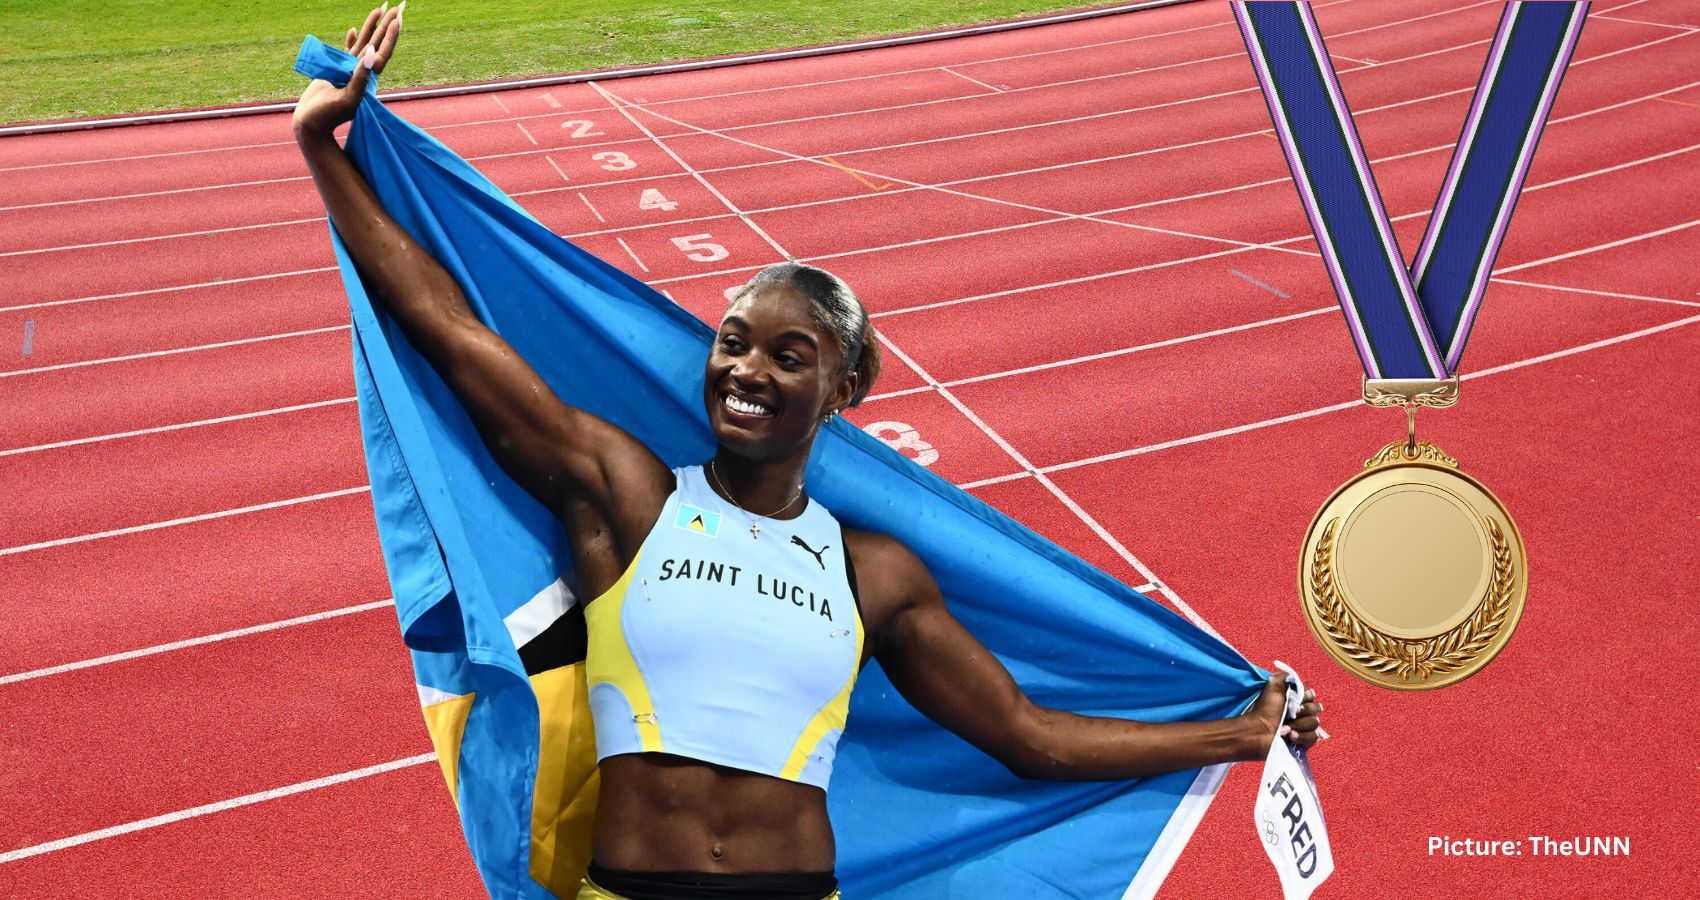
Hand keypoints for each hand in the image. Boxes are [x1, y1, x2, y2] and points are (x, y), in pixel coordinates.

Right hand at [292, 3, 403, 137]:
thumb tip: (373, 54)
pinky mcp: (336, 71)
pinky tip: (353, 30)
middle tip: (398, 5)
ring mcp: (349, 70)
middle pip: (378, 43)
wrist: (312, 125)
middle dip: (388, 24)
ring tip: (379, 9)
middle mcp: (362, 72)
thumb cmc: (329, 115)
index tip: (398, 17)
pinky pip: (346, 51)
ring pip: (364, 43)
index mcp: (368, 77)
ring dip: (372, 27)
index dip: (391, 34)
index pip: (384, 51)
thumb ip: (361, 77)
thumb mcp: (348, 98)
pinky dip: (351, 40)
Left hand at [1245, 673, 1323, 754]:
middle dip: (1303, 712)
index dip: (1305, 698)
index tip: (1295, 702)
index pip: (1312, 696)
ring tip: (1285, 728)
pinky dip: (1301, 736)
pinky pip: (1313, 737)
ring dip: (1299, 725)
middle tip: (1291, 715)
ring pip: (1315, 723)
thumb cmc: (1266, 708)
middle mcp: (1301, 713)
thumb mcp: (1273, 685)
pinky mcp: (1304, 741)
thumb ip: (1285, 676)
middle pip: (1316, 709)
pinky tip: (1290, 736)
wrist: (1259, 731)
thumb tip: (1295, 676)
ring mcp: (1303, 727)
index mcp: (1295, 700)